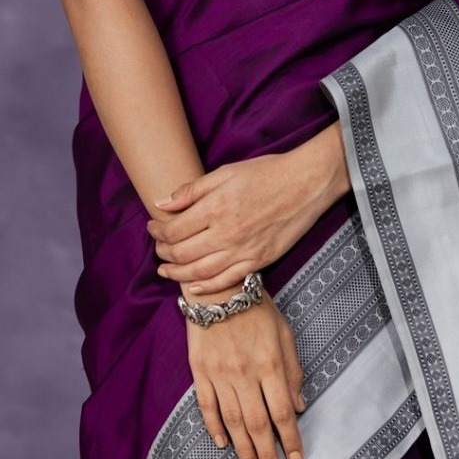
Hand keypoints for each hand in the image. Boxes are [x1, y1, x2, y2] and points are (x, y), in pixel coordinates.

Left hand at [149, 127, 349, 295]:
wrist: (306, 183)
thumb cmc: (267, 172)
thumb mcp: (226, 171)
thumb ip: (192, 190)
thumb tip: (162, 204)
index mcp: (216, 207)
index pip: (174, 230)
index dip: (158, 232)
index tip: (153, 227)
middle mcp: (226, 233)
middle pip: (182, 254)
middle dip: (163, 253)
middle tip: (157, 248)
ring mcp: (243, 250)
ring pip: (200, 272)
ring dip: (177, 274)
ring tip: (166, 270)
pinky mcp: (258, 261)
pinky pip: (226, 281)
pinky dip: (206, 287)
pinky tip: (193, 286)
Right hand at [185, 287, 305, 458]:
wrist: (218, 287)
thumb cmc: (256, 306)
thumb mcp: (284, 331)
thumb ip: (292, 369)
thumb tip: (299, 405)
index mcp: (270, 363)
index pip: (282, 412)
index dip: (290, 439)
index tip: (296, 458)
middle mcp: (245, 374)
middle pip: (257, 424)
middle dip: (267, 454)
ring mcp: (220, 374)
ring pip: (233, 421)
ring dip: (243, 448)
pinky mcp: (200, 371)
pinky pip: (208, 406)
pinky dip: (214, 428)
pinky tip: (223, 443)